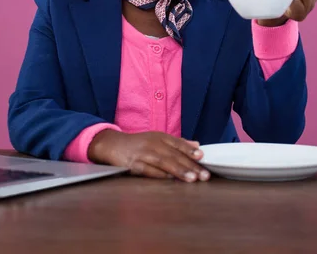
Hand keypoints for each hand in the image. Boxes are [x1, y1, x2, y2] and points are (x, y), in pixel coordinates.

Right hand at [88, 129, 209, 182]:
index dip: (190, 150)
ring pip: (164, 163)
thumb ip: (178, 143)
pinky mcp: (133, 164)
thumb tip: (198, 145)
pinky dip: (160, 175)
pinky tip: (170, 180)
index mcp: (160, 137)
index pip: (178, 144)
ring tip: (192, 179)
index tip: (202, 157)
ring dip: (179, 171)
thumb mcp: (157, 139)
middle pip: (174, 155)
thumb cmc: (139, 144)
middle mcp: (153, 143)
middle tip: (204, 175)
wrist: (113, 145)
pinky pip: (149, 171)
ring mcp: (143, 154)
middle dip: (190, 166)